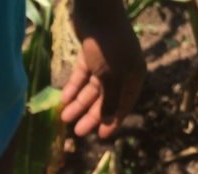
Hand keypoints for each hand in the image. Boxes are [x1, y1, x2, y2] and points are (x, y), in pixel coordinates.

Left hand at [61, 0, 145, 138]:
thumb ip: (109, 99)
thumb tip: (108, 121)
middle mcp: (122, 71)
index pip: (123, 105)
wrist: (97, 10)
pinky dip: (73, 86)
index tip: (100, 137)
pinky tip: (63, 99)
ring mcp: (106, 62)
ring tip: (64, 117)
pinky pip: (82, 75)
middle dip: (91, 115)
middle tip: (77, 131)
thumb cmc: (108, 46)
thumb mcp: (110, 76)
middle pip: (105, 99)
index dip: (111, 121)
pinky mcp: (91, 54)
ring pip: (92, 88)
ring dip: (79, 103)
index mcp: (134, 76)